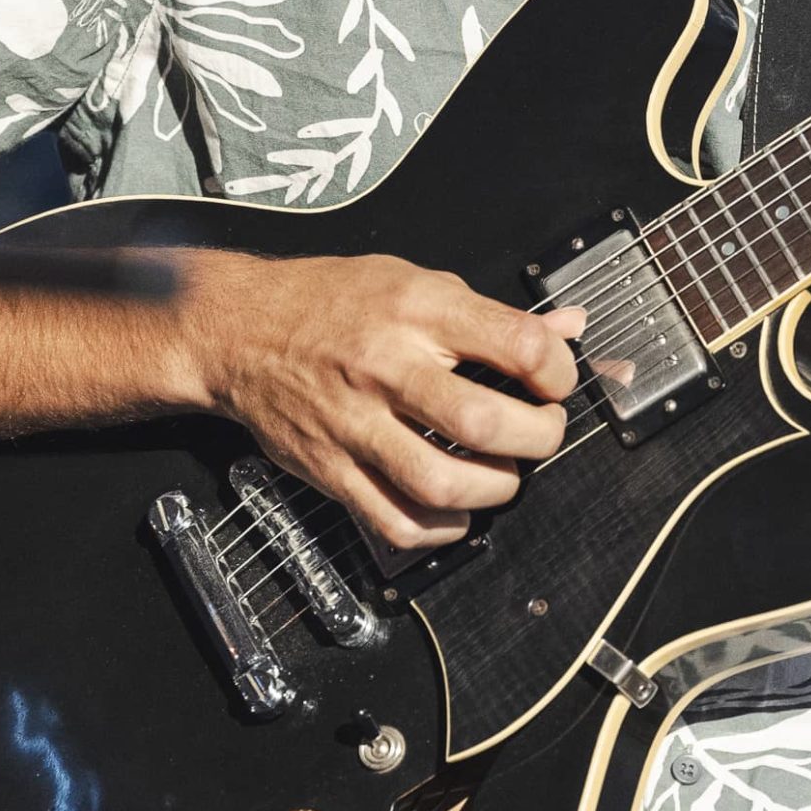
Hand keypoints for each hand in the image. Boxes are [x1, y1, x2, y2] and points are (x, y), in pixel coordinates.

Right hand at [178, 251, 584, 550]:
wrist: (239, 330)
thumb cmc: (332, 301)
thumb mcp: (417, 280)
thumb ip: (494, 313)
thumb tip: (571, 327)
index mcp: (417, 311)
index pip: (517, 344)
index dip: (558, 370)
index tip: (556, 381)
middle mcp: (387, 367)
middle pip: (485, 423)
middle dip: (538, 437)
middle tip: (541, 431)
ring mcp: (355, 424)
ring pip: (442, 483)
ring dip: (495, 489)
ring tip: (504, 473)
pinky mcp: (330, 469)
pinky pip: (395, 520)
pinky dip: (441, 529)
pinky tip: (457, 510)